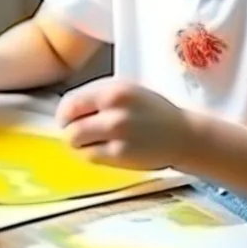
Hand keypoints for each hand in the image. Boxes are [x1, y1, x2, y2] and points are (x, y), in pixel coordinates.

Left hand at [56, 78, 190, 169]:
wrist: (182, 134)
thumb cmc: (151, 111)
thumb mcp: (126, 90)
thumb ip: (97, 96)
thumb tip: (66, 111)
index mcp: (113, 90)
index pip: (70, 103)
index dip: (64, 114)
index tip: (69, 120)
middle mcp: (113, 110)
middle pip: (69, 126)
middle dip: (70, 131)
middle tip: (82, 134)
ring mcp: (116, 134)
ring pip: (75, 142)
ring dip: (79, 145)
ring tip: (94, 142)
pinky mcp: (120, 155)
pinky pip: (89, 156)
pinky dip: (92, 155)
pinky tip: (105, 150)